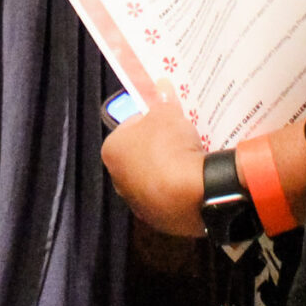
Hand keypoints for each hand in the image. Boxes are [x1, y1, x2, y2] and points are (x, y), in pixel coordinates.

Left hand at [99, 88, 208, 237]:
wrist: (193, 193)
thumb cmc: (170, 147)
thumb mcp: (168, 114)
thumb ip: (162, 100)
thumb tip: (161, 85)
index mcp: (112, 151)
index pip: (129, 127)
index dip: (149, 119)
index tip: (167, 119)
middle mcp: (117, 179)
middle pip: (140, 155)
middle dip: (157, 146)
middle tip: (179, 137)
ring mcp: (138, 203)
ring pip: (154, 179)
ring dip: (168, 170)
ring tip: (190, 159)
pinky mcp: (159, 220)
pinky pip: (169, 198)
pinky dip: (179, 190)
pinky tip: (194, 180)